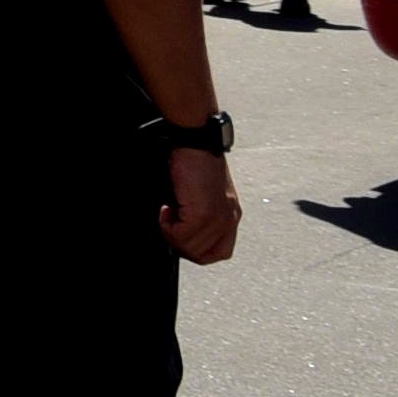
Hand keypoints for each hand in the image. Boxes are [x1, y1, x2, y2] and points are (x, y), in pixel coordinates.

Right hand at [161, 148, 239, 264]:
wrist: (195, 141)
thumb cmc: (194, 160)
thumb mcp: (202, 192)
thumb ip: (199, 213)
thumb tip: (181, 230)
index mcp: (231, 215)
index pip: (220, 252)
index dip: (197, 251)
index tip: (180, 236)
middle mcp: (230, 219)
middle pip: (204, 255)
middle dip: (181, 245)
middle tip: (170, 225)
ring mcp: (219, 218)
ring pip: (190, 248)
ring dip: (172, 234)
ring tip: (168, 213)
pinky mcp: (204, 213)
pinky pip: (181, 235)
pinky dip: (167, 225)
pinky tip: (167, 208)